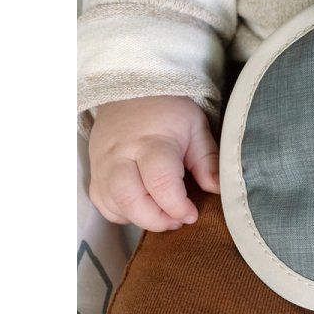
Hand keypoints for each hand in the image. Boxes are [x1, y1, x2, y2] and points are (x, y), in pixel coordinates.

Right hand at [88, 96, 219, 231]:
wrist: (131, 92)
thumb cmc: (169, 112)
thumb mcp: (196, 128)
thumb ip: (208, 160)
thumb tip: (217, 189)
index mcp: (152, 141)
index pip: (160, 181)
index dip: (176, 205)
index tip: (192, 214)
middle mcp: (121, 154)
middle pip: (129, 198)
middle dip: (156, 219)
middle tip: (178, 220)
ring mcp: (103, 164)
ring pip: (113, 204)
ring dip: (139, 219)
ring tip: (164, 215)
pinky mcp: (95, 172)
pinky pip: (102, 203)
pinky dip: (122, 213)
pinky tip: (142, 208)